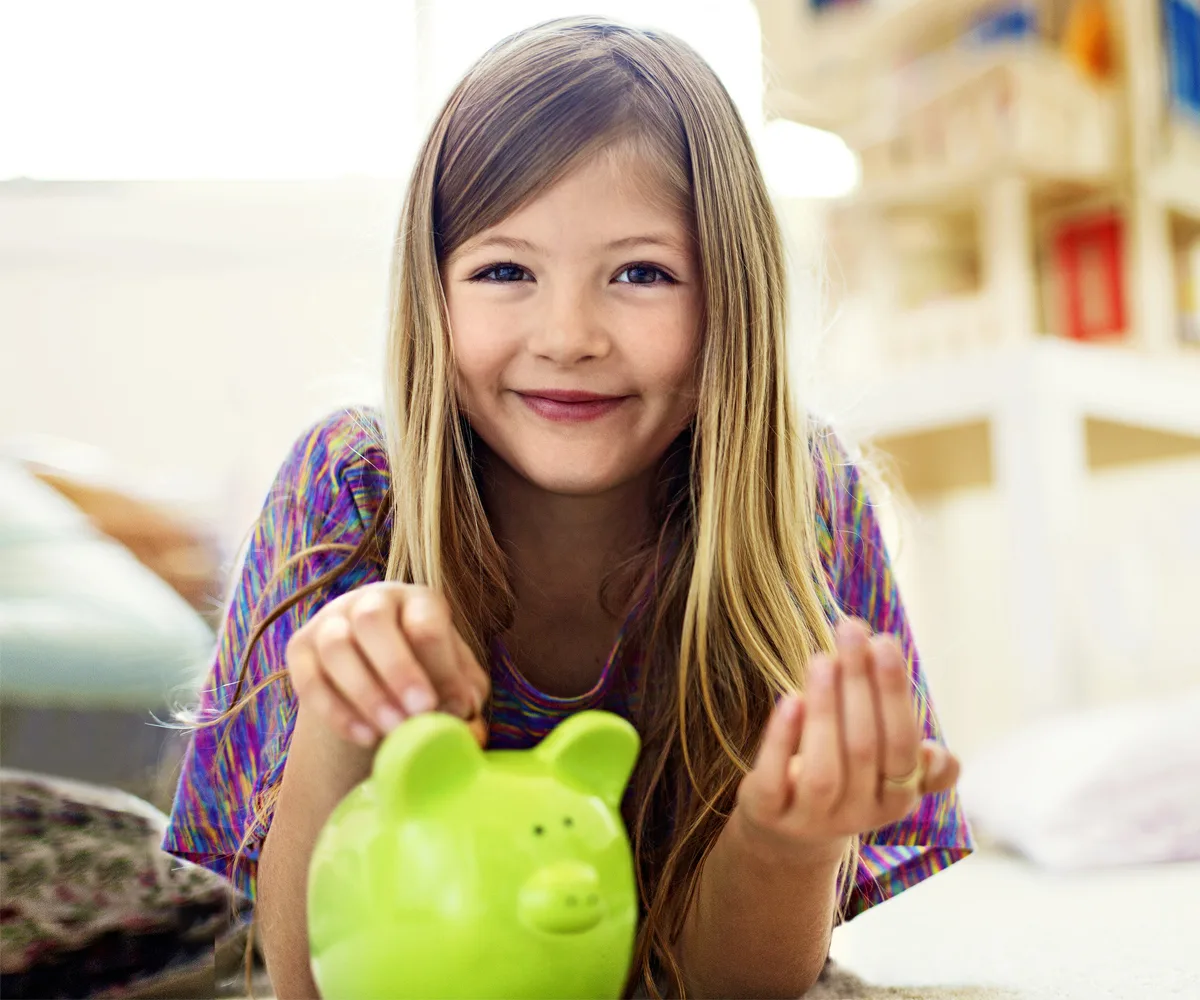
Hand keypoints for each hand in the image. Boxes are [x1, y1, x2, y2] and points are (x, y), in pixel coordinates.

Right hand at [286, 583, 489, 747]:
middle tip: (416, 713)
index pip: (425, 621)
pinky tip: (364, 736)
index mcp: (418, 601)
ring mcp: (331, 621)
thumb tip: (464, 716)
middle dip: (396, 668)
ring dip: (365, 693)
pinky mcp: (300, 649)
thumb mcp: (456, 681)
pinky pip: (308, 679)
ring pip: (336, 647)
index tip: (445, 704)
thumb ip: (465, 695)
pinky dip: (335, 712)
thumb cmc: (429, 676)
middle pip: (373, 620)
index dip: (438, 664)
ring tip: (391, 731)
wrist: (379, 683)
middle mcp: (371, 601)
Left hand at [735, 620, 959, 861]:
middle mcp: (858, 814)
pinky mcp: (769, 813)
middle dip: (859, 684)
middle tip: (850, 630)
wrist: (787, 826)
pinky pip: (775, 780)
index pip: (902, 744)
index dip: (894, 692)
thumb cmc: (844, 772)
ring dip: (825, 709)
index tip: (884, 640)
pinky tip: (788, 699)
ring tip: (821, 659)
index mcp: (896, 798)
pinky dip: (781, 740)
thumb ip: (908, 749)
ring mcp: (811, 818)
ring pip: (824, 768)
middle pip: (863, 749)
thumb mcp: (881, 765)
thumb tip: (936, 757)